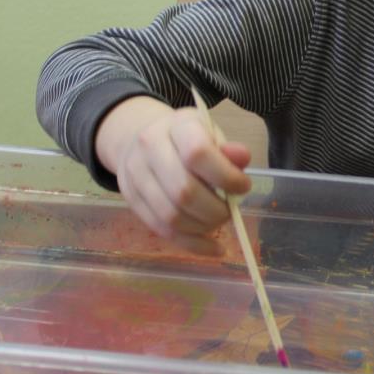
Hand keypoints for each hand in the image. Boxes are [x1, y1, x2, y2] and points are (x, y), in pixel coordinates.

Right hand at [95, 96, 252, 255]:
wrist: (139, 138)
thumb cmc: (184, 138)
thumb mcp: (209, 134)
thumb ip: (228, 149)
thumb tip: (242, 159)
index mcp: (176, 126)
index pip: (198, 153)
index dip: (225, 176)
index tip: (242, 187)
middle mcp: (149, 148)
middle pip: (183, 191)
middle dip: (215, 210)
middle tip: (230, 211)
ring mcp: (135, 175)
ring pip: (171, 216)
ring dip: (203, 227)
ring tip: (219, 222)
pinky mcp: (131, 200)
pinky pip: (162, 231)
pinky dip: (192, 244)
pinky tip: (213, 247)